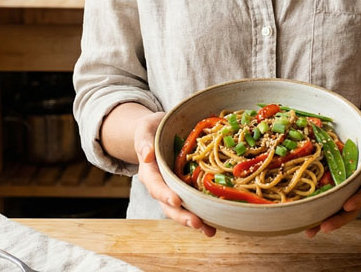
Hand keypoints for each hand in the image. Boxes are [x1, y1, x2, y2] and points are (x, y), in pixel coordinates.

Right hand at [134, 111, 215, 236]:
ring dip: (194, 220)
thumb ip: (144, 141)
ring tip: (208, 230)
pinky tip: (216, 223)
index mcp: (150, 172)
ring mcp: (174, 188)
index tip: (176, 201)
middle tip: (196, 223)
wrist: (158, 131)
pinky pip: (194, 202)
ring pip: (181, 209)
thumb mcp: (145, 130)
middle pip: (169, 205)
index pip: (156, 185)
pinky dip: (204, 213)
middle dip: (182, 215)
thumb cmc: (152, 129)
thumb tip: (147, 154)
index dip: (165, 194)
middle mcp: (161, 185)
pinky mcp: (186, 188)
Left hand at [304, 110, 360, 236]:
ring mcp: (343, 185)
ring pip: (336, 206)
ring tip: (310, 231)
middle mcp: (357, 183)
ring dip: (324, 220)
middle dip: (339, 218)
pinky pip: (323, 197)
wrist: (360, 126)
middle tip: (324, 227)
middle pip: (352, 206)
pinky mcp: (330, 182)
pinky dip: (314, 209)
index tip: (348, 206)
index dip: (359, 198)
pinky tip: (301, 221)